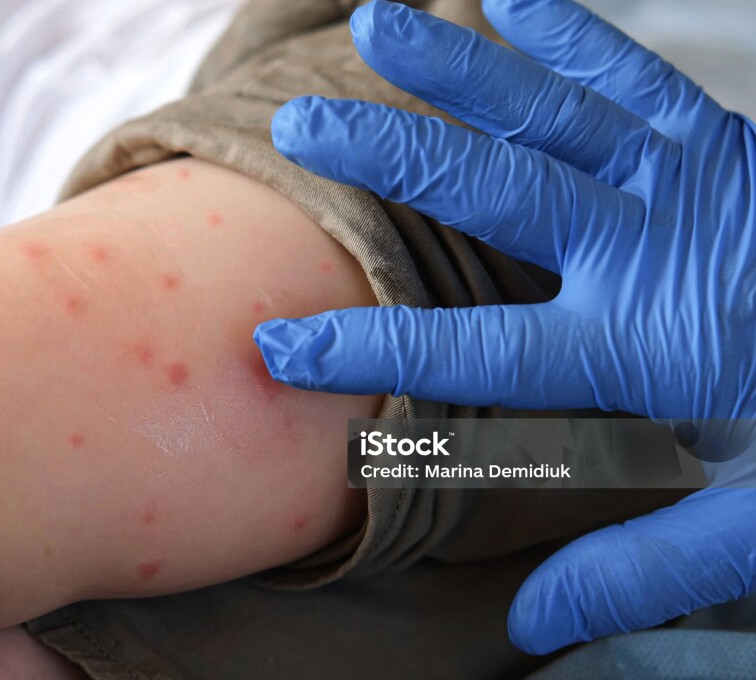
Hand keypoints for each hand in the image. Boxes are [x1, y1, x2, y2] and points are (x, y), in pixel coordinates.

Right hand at [253, 0, 755, 653]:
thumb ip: (640, 564)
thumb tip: (534, 621)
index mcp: (645, 347)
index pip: (472, 352)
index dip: (368, 348)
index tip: (280, 343)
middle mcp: (651, 249)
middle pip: (494, 192)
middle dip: (387, 158)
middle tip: (300, 130)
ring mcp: (688, 182)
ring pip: (552, 113)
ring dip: (459, 69)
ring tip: (379, 25)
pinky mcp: (721, 145)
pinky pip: (634, 79)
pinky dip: (573, 36)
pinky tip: (513, 2)